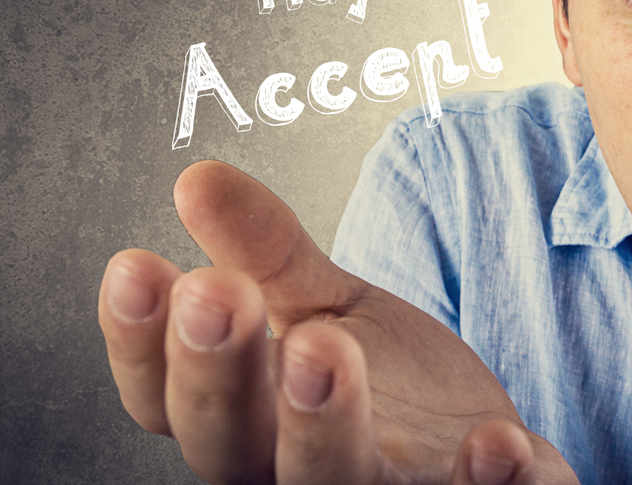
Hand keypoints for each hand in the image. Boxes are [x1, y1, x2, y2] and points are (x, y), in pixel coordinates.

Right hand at [97, 161, 579, 484]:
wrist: (491, 454)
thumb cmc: (391, 388)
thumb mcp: (325, 306)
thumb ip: (265, 254)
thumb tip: (197, 177)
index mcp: (247, 423)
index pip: (164, 398)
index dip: (141, 342)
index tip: (135, 264)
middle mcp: (294, 477)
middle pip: (230, 447)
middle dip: (220, 374)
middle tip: (216, 293)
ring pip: (332, 483)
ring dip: (324, 425)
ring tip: (323, 349)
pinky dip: (484, 482)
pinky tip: (497, 439)